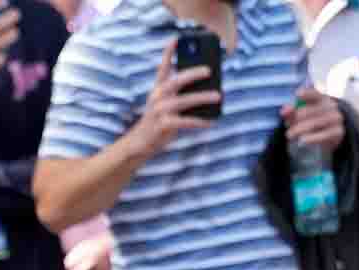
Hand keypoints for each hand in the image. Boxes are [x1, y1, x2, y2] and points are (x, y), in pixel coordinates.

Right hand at [124, 39, 222, 157]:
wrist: (140, 142)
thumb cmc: (158, 120)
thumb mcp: (164, 103)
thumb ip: (178, 94)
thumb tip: (207, 89)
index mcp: (157, 89)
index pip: (162, 67)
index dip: (168, 53)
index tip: (176, 40)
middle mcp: (157, 97)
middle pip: (175, 81)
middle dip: (192, 74)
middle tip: (208, 70)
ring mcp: (159, 111)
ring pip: (183, 101)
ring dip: (202, 97)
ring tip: (218, 95)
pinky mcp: (162, 125)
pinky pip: (185, 121)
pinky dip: (199, 121)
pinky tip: (210, 121)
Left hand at [282, 87, 342, 149]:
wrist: (334, 134)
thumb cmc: (315, 120)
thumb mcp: (303, 114)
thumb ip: (292, 111)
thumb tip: (283, 111)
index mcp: (323, 98)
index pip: (315, 93)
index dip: (307, 93)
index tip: (297, 95)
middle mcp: (331, 106)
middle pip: (310, 110)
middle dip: (296, 118)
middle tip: (287, 125)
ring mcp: (336, 118)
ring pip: (314, 123)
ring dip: (299, 129)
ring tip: (289, 135)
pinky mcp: (338, 131)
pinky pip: (323, 135)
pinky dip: (311, 138)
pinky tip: (302, 140)